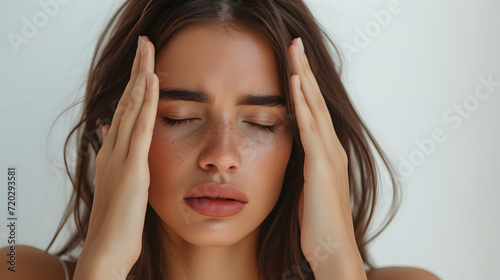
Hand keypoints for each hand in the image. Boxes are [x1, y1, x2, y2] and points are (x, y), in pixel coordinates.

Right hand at [81, 36, 158, 267]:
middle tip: (145, 43)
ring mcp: (122, 156)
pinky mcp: (132, 167)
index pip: (126, 111)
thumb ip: (118, 157)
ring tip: (148, 50)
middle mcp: (114, 149)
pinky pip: (141, 128)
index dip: (135, 85)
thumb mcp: (119, 183)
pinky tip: (152, 81)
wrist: (109, 248)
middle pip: (127, 101)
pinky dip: (146, 102)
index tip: (145, 64)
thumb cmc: (118, 221)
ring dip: (141, 76)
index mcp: (114, 153)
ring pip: (132, 108)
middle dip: (137, 70)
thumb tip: (112, 132)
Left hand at [288, 37, 361, 270]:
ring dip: (304, 77)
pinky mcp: (322, 167)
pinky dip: (303, 103)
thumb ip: (304, 167)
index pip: (314, 111)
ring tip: (295, 52)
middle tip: (296, 44)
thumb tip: (294, 155)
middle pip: (317, 101)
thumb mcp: (308, 188)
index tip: (294, 62)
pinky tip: (295, 83)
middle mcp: (331, 148)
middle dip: (305, 70)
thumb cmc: (318, 224)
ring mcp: (329, 156)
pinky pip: (310, 127)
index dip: (304, 85)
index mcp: (326, 153)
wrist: (332, 250)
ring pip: (315, 107)